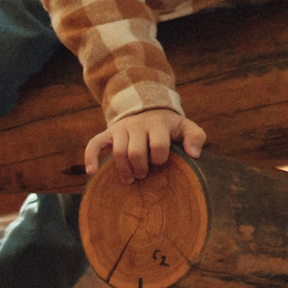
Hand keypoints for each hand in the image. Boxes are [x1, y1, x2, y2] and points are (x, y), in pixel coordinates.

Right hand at [84, 107, 206, 181]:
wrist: (146, 108)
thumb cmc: (168, 126)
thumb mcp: (185, 127)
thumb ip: (195, 137)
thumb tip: (195, 155)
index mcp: (158, 124)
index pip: (158, 144)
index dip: (159, 158)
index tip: (161, 163)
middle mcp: (137, 125)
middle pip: (135, 151)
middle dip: (140, 167)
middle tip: (144, 175)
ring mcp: (121, 129)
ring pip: (117, 152)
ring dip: (124, 169)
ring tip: (130, 179)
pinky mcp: (108, 133)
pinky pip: (94, 144)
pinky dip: (91, 158)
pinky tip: (92, 172)